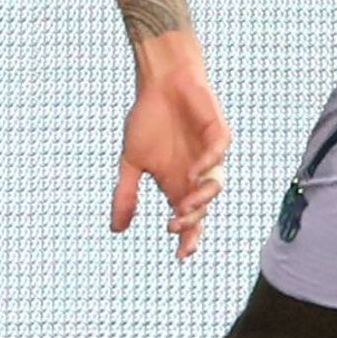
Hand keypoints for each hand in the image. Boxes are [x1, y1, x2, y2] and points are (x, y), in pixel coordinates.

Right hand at [112, 53, 231, 257]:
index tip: (181, 256)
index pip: (189, 219)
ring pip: (216, 183)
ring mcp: (209, 154)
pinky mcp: (218, 131)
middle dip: (192, 220)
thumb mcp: (131, 161)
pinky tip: (196, 172)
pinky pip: (220, 151)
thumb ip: (126, 194)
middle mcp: (197, 173)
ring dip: (202, 197)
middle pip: (203, 207)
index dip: (188, 238)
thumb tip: (116, 230)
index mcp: (178, 183)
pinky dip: (210, 163)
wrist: (160, 81)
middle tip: (175, 226)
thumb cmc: (148, 119)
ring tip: (185, 205)